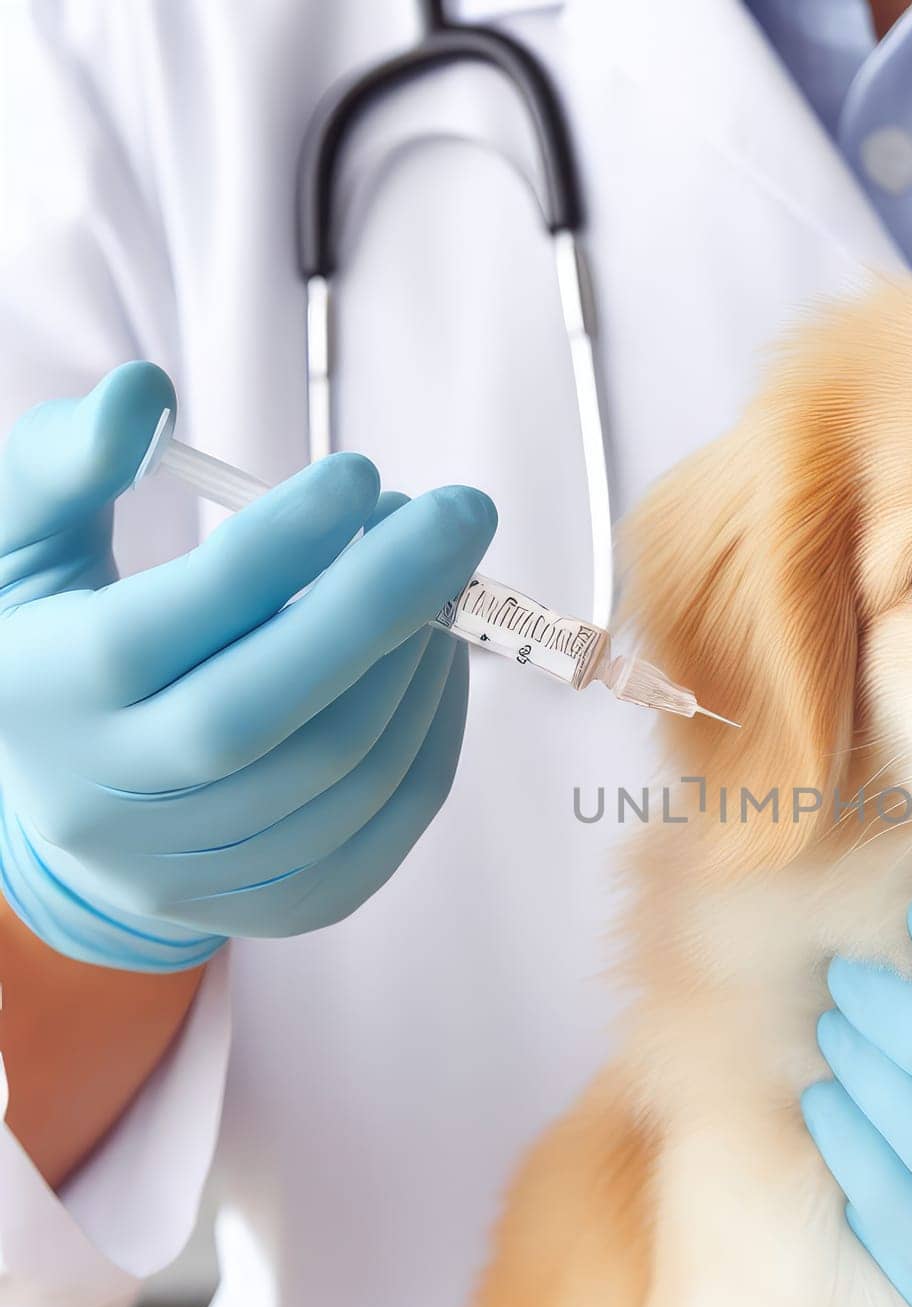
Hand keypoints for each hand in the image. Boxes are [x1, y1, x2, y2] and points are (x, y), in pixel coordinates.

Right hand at [0, 363, 496, 970]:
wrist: (68, 811)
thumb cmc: (53, 646)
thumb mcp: (20, 547)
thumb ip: (65, 463)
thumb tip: (146, 391)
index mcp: (49, 695)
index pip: (184, 619)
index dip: (284, 542)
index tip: (364, 473)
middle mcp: (118, 800)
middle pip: (275, 710)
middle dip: (386, 599)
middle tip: (461, 512)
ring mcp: (201, 868)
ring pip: (347, 768)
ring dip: (421, 659)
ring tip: (447, 576)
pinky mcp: (280, 905)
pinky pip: (391, 818)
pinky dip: (438, 729)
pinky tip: (442, 656)